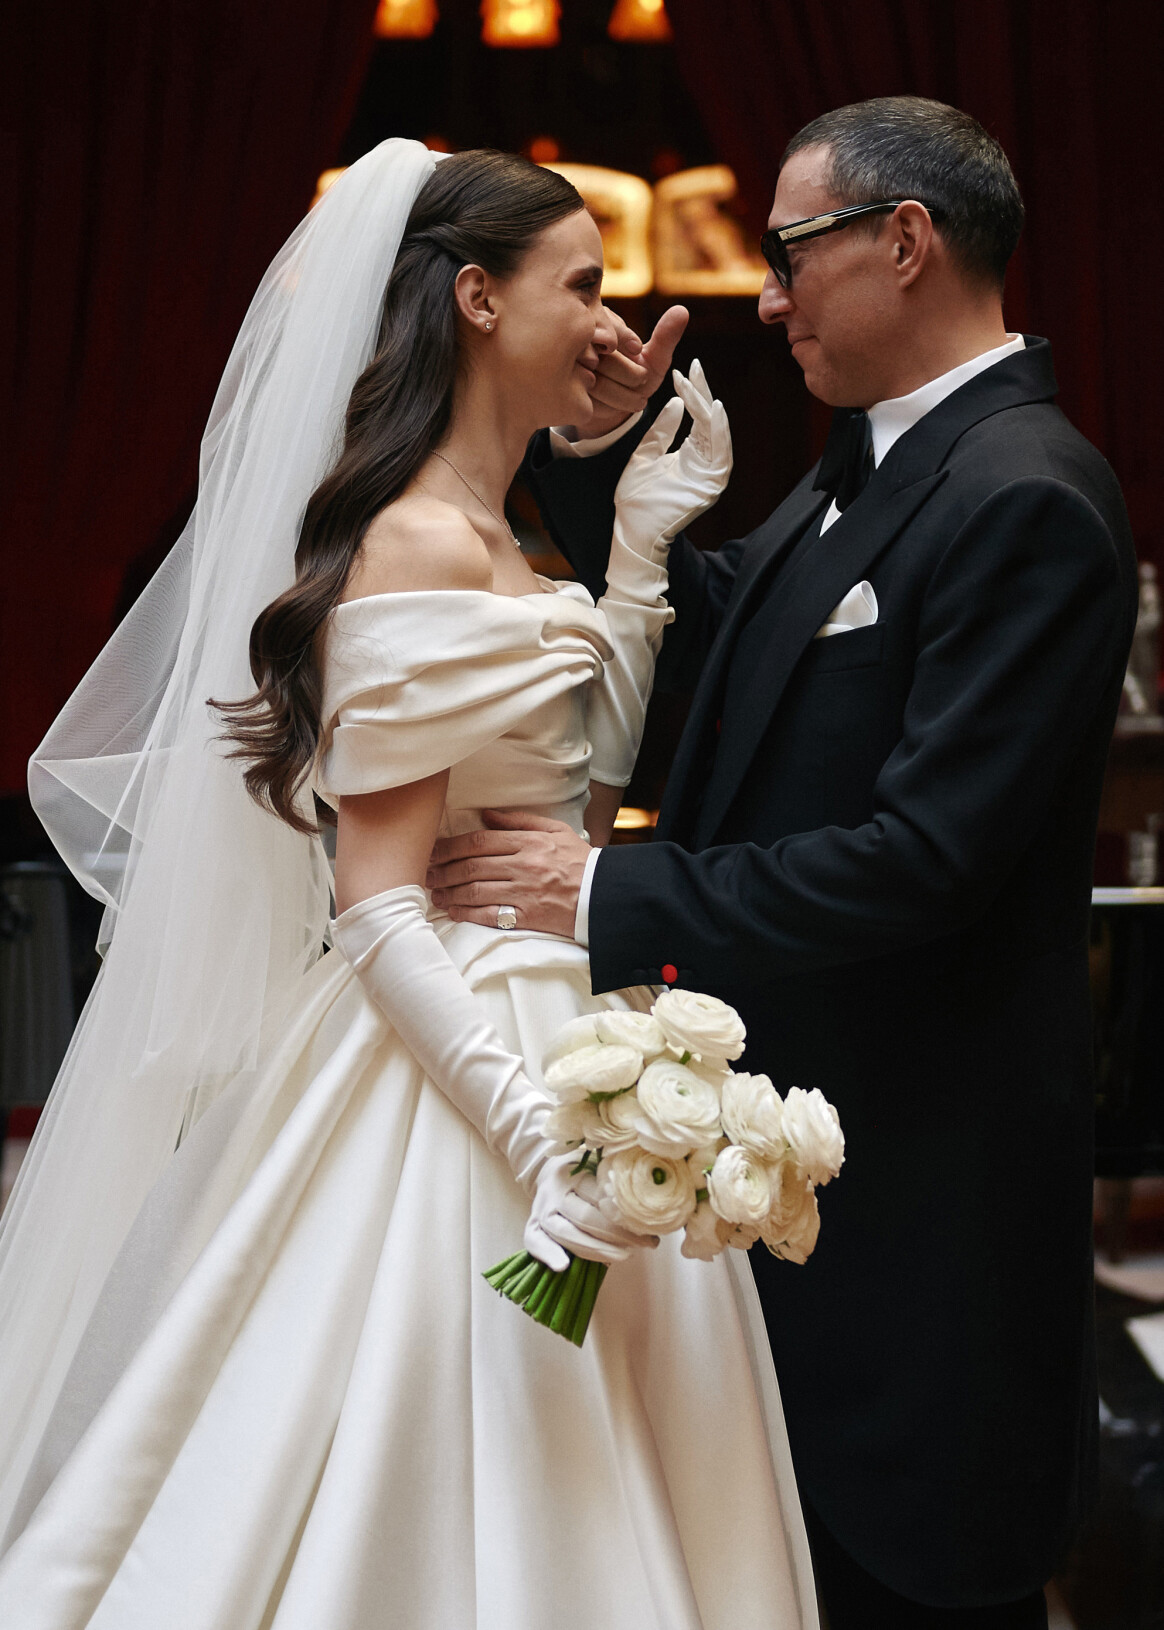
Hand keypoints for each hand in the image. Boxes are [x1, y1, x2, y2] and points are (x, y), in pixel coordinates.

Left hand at [426, 809, 590, 937]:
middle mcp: (523, 866)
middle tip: (425, 873)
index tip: (432, 850)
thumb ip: (520, 821)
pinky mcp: (527, 917)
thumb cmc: (580, 861)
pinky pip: (489, 915)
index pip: (479, 841)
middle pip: (471, 866)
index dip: (450, 846)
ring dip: (449, 892)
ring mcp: (524, 893)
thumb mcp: (555, 831)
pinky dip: (467, 913)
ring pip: (475, 891)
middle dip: (442, 870)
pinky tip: (453, 911)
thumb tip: (486, 814)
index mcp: (529, 842)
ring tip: (435, 892)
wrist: (605, 895)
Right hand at [525, 1151, 654, 1270]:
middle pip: (586, 1217)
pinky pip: (535, 1242)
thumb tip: (645, 1202)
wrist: (548, 1170)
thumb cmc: (582, 1170)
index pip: (601, 1196)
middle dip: (618, 1235)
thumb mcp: (598, 1164)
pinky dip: (548, 1254)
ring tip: (625, 1256)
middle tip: (646, 1243)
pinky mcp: (533, 1225)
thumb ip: (613, 1179)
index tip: (650, 1224)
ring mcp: (541, 1209)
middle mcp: (554, 1191)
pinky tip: (563, 1266)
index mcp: (573, 1172)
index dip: (626, 1213)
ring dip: (597, 1250)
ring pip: (567, 1234)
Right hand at [565, 304, 689, 440]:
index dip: (629, 346)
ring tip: (632, 398)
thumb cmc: (633, 378)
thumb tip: (682, 310)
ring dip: (620, 396)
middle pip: (602, 357)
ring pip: (594, 381)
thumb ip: (665, 337)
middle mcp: (575, 340)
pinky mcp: (559, 390)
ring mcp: (563, 365)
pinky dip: (604, 408)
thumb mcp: (654, 359)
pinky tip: (610, 405)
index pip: (611, 329)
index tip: (638, 353)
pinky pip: (585, 400)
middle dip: (629, 376)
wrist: (612, 406)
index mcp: (597, 320)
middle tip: (639, 382)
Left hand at [613, 358, 732, 554]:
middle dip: (701, 393)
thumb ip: (660, 430)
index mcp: (689, 455)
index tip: (681, 370)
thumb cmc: (635, 500)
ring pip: (715, 433)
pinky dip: (719, 431)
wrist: (631, 532)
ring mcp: (709, 475)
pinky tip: (713, 410)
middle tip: (694, 367)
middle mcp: (704, 462)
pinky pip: (721, 453)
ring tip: (699, 384)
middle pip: (708, 421)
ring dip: (708, 407)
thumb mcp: (644, 455)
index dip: (691, 393)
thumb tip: (675, 401)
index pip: (695, 418)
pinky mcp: (711, 485)